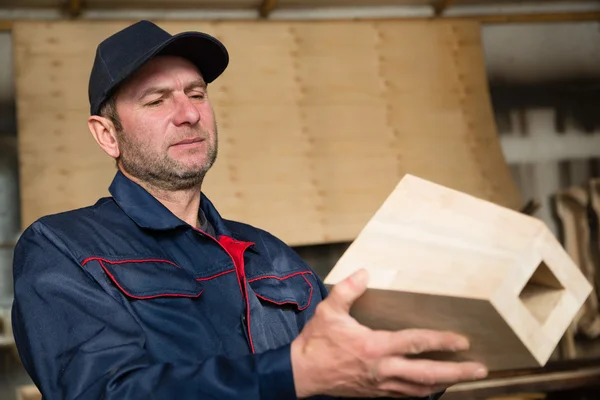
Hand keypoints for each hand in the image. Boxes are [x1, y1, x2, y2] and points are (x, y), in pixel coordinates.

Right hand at [291, 269, 487, 397]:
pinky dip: (422, 393)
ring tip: (462, 379)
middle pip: (428, 374)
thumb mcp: (329, 311)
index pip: (415, 343)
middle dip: (456, 372)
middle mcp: (383, 369)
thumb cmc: (316, 342)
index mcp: (375, 347)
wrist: (302, 373)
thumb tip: (365, 272)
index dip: (441, 341)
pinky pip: (405, 396)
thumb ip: (348, 290)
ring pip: (420, 390)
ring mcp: (380, 385)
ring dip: (444, 384)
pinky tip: (431, 388)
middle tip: (480, 369)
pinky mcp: (374, 393)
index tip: (462, 340)